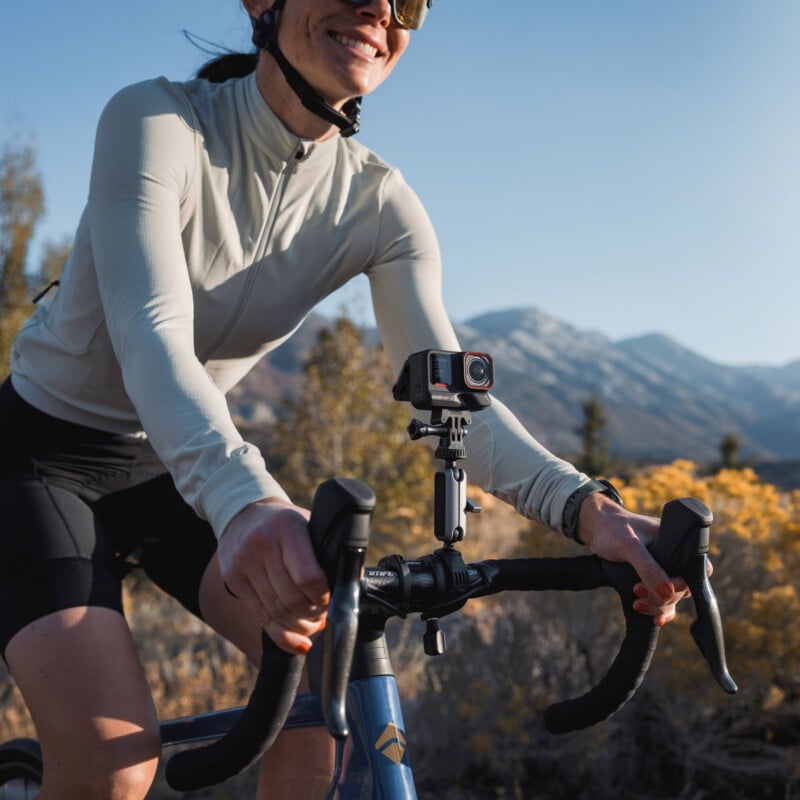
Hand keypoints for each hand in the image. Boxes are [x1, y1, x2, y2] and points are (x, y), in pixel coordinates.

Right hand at [217, 498, 329, 654]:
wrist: (244, 514)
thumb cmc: (286, 524)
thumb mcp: (309, 524)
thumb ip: (330, 550)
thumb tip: (356, 580)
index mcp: (288, 528)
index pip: (308, 576)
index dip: (324, 596)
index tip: (332, 600)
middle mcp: (262, 545)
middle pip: (292, 599)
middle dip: (314, 615)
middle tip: (325, 616)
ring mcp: (244, 563)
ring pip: (277, 612)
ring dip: (301, 627)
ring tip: (314, 626)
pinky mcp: (233, 579)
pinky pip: (260, 617)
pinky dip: (282, 636)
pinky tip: (299, 641)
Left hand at [576, 493, 694, 626]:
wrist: (595, 528)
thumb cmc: (612, 529)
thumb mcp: (630, 547)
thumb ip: (648, 568)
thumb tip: (668, 594)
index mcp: (677, 542)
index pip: (698, 569)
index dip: (685, 584)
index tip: (664, 589)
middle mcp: (673, 557)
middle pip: (683, 588)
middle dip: (663, 597)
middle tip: (638, 590)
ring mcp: (662, 568)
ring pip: (671, 596)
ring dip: (658, 605)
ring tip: (637, 602)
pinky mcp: (650, 577)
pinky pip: (662, 599)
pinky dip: (657, 609)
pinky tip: (652, 617)